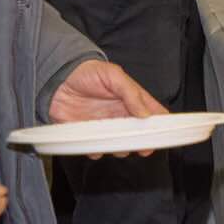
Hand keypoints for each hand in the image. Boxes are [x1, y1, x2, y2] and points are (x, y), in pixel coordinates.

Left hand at [49, 59, 168, 158]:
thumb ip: (131, 94)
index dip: (162, 124)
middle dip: (143, 142)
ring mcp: (104, 126)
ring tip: (119, 148)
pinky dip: (96, 151)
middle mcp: (121, 115)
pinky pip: (95, 147)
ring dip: (120, 149)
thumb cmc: (88, 73)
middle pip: (138, 133)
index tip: (167, 133)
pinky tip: (96, 148)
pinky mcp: (87, 133)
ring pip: (119, 144)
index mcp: (132, 100)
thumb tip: (146, 115)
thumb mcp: (114, 76)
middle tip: (144, 148)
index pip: (153, 113)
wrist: (56, 79)